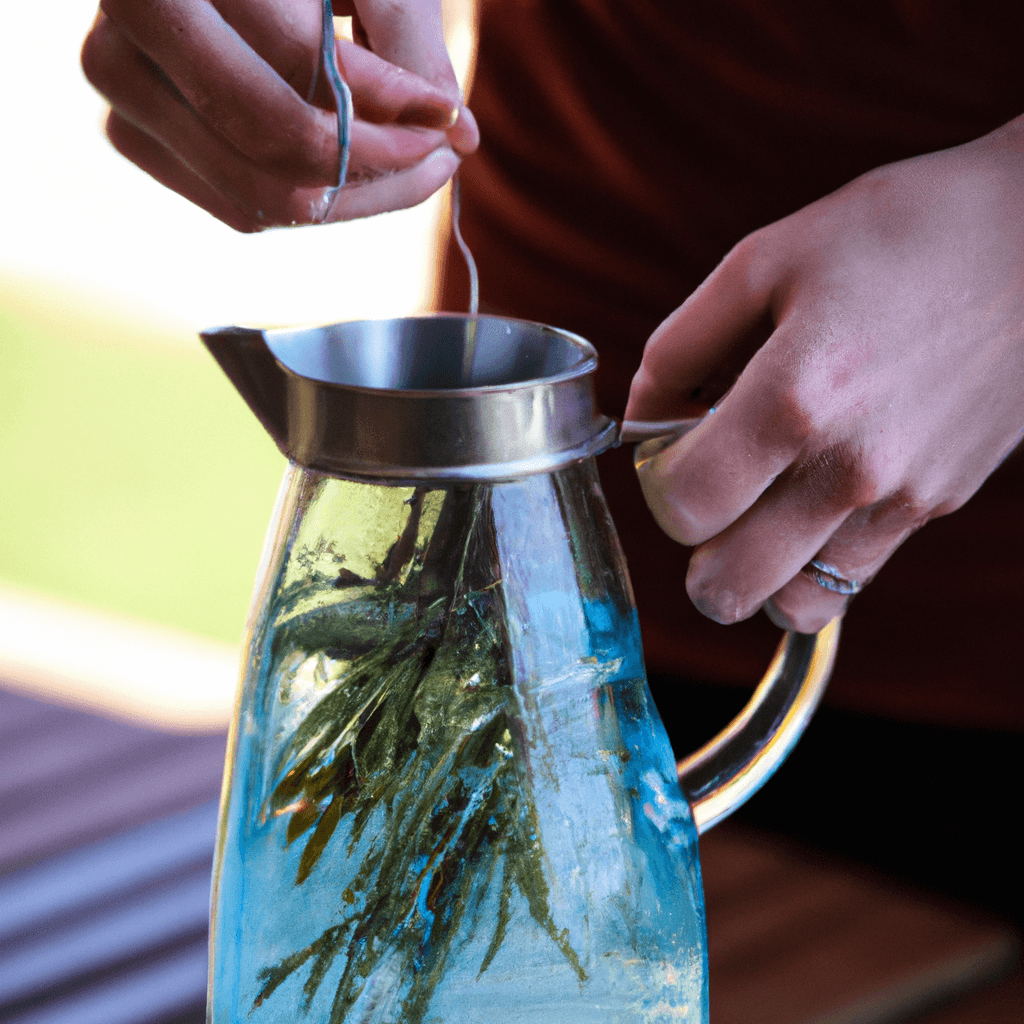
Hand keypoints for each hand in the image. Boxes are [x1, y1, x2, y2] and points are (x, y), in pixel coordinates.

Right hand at [81, 0, 478, 230]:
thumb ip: (410, 40)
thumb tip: (460, 137)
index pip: (299, 58)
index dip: (384, 101)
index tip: (448, 117)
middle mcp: (123, 28)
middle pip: (269, 136)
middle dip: (372, 160)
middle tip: (437, 155)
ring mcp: (121, 93)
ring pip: (258, 192)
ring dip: (353, 194)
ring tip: (411, 164)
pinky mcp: (136, 139)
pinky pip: (242, 209)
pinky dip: (313, 202)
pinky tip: (355, 169)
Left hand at [625, 116, 1023, 632]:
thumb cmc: (897, 233)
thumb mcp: (764, 261)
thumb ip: (678, 347)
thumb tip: (638, 422)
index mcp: (794, 397)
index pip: (681, 507)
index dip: (655, 481)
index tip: (673, 443)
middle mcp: (848, 467)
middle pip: (724, 587)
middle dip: (693, 544)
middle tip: (709, 484)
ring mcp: (899, 499)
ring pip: (788, 606)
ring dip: (751, 569)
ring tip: (759, 503)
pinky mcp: (934, 506)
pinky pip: (847, 585)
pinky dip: (808, 567)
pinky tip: (806, 506)